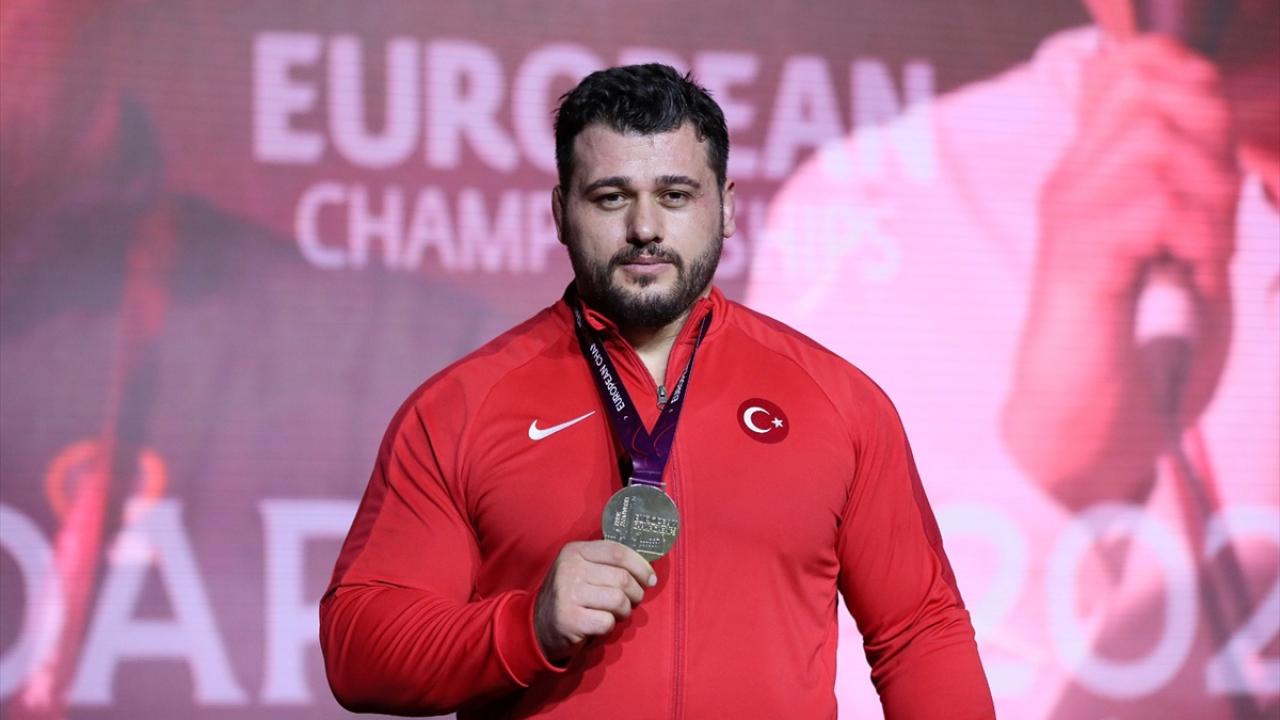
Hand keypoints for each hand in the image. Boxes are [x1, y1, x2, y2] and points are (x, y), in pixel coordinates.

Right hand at [533, 540, 656, 660]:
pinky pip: (607, 621)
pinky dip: (610, 625)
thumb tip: (647, 570)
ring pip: (618, 600)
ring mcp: (568, 594)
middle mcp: (570, 569)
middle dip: (635, 593)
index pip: (617, 552)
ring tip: (617, 613)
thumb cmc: (570, 595)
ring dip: (625, 611)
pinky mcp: (570, 619)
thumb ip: (607, 564)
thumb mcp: (582, 569)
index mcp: (575, 551)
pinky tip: (599, 624)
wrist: (537, 625)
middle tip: (632, 601)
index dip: (640, 566)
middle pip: (622, 578)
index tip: (650, 579)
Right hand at [1003, 36, 1239, 507]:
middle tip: (1220, 209)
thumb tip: (1220, 132)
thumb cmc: (1130, 346)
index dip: (1191, 85)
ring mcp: (1069, 220)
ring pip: (1157, 144)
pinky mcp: (1079, 263)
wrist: (1080, 427)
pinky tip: (1197, 275)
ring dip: (1212, 196)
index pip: (1128, 67)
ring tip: (1210, 251)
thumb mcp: (1171, 249)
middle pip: (1148, 91)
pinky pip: (1154, 207)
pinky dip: (1199, 238)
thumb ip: (1188, 187)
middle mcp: (1071, 184)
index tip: (1217, 156)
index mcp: (1091, 173)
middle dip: (1213, 140)